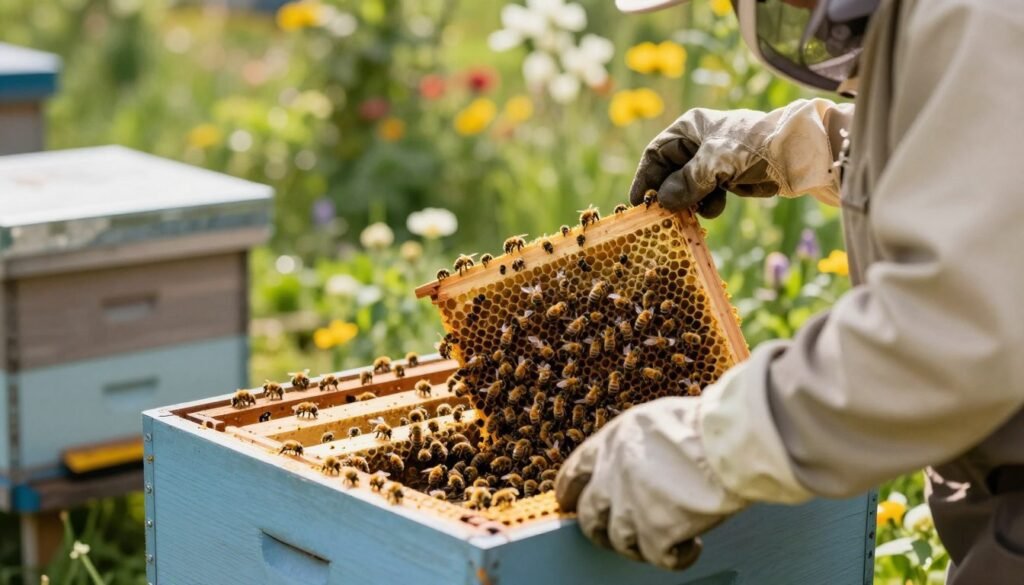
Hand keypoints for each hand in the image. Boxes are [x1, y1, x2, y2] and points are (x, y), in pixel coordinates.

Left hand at [555, 397, 747, 569]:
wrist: (727, 442)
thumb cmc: (703, 424)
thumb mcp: (654, 418)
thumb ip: (637, 441)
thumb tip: (639, 456)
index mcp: (611, 443)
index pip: (574, 472)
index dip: (570, 491)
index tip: (569, 501)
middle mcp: (613, 476)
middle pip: (590, 515)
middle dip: (599, 528)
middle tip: (612, 534)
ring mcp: (632, 507)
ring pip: (620, 541)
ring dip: (640, 545)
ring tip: (662, 539)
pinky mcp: (658, 532)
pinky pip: (659, 558)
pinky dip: (678, 557)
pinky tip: (692, 547)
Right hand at [629, 100, 846, 215]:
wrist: (798, 154)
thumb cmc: (753, 147)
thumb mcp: (715, 162)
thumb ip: (686, 182)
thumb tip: (662, 202)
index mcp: (690, 128)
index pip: (656, 154)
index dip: (645, 178)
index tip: (638, 203)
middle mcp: (698, 144)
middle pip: (670, 173)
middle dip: (667, 194)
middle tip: (661, 217)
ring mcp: (713, 162)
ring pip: (687, 188)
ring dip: (688, 203)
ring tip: (691, 214)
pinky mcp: (727, 179)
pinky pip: (706, 196)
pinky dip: (707, 205)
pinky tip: (714, 209)